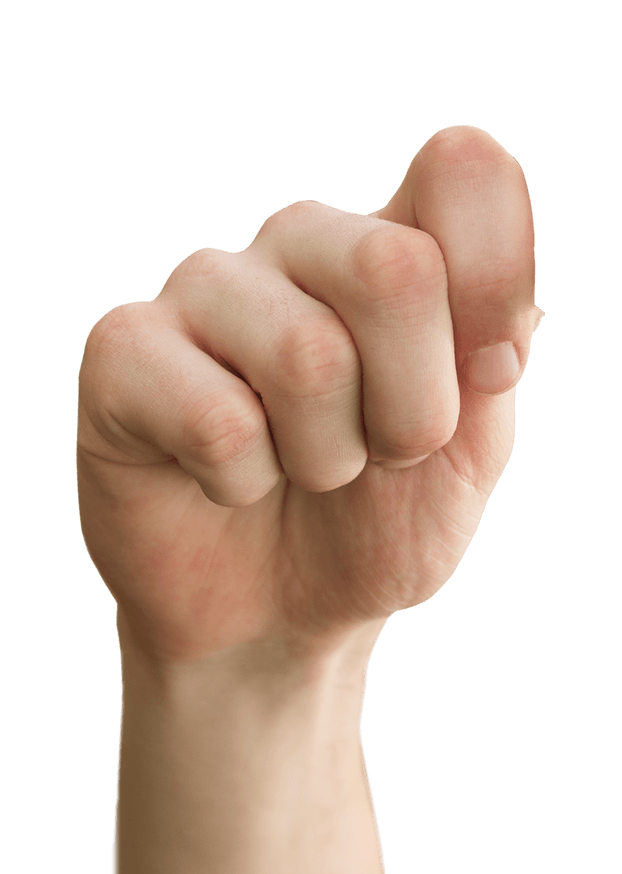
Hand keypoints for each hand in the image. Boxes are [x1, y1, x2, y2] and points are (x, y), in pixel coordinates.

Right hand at [77, 125, 542, 662]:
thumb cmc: (372, 526)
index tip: (486, 378)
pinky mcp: (122, 352)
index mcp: (392, 243)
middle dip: (412, 412)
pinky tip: (224, 483)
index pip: (465, 173)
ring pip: (306, 355)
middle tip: (381, 455)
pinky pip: (217, 421)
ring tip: (300, 472)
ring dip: (327, 460)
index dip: (496, 284)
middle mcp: (297, 243)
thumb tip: (504, 315)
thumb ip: (490, 363)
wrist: (278, 616)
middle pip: (394, 268)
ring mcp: (204, 289)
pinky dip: (241, 486)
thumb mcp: (466, 455)